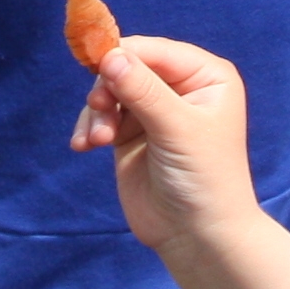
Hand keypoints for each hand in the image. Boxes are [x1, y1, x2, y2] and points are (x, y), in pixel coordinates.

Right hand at [73, 32, 267, 261]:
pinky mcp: (130, 135)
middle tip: (99, 110)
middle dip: (107, 88)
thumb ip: (143, 90)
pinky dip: (90, 127)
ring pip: (109, 91)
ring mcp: (153, 111)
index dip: (124, 53)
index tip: (95, 65)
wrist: (198, 237)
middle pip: (127, 66)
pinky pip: (101, 117)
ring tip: (97, 140)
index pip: (155, 50)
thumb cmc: (204, 178)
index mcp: (204, 75)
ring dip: (97, 112)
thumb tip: (109, 55)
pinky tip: (84, 146)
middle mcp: (179, 87)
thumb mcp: (177, 129)